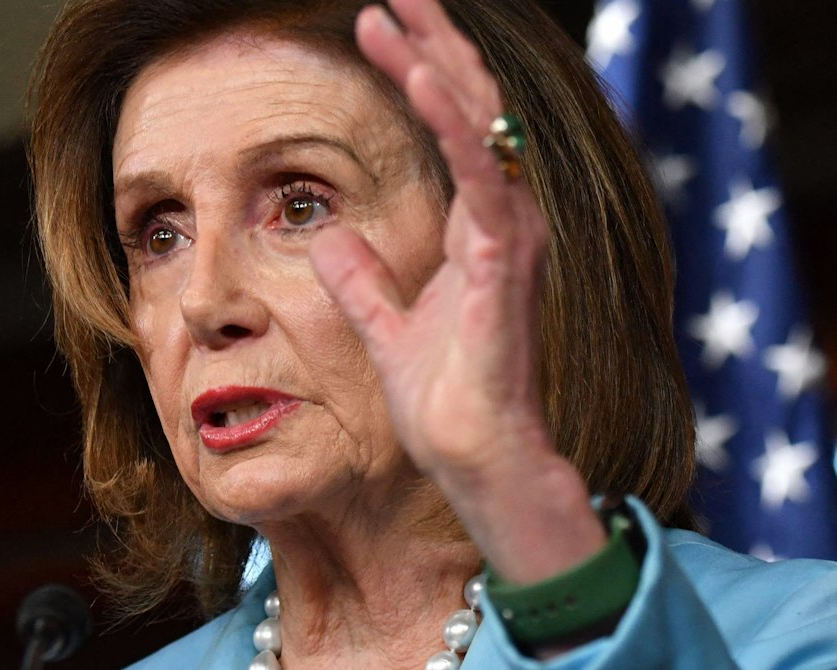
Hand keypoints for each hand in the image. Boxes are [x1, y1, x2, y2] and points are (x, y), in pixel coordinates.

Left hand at [311, 0, 605, 581]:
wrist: (474, 458)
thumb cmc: (443, 402)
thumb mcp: (384, 327)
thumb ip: (360, 282)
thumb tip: (325, 238)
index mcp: (479, 227)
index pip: (454, 125)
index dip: (422, 69)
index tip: (380, 22)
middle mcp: (505, 219)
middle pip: (472, 106)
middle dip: (433, 41)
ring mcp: (511, 234)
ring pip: (479, 125)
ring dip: (436, 63)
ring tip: (394, 12)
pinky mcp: (504, 258)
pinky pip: (481, 173)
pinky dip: (451, 122)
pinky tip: (421, 77)